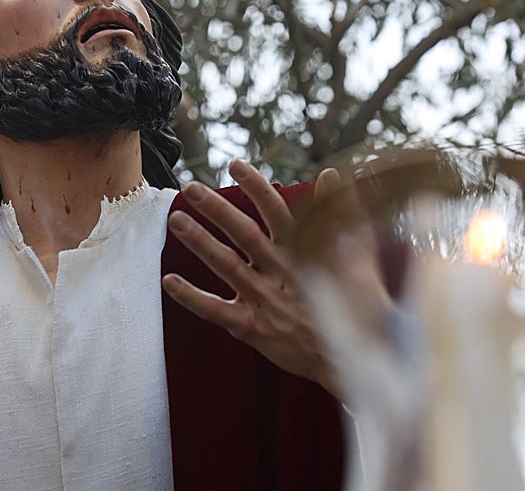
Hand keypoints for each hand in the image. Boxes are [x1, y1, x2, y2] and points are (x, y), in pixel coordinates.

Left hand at [161, 160, 343, 392]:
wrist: (355, 358)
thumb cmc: (356, 304)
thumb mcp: (355, 254)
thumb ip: (340, 212)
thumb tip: (329, 174)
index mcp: (305, 254)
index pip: (277, 212)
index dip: (256, 187)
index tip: (235, 164)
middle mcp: (283, 273)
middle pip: (245, 235)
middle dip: (217, 209)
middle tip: (191, 188)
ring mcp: (267, 301)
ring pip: (227, 266)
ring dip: (199, 242)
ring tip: (176, 220)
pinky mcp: (254, 329)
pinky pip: (217, 311)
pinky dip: (192, 297)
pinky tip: (168, 282)